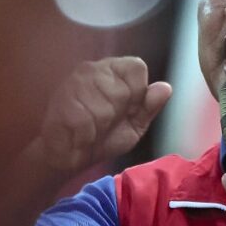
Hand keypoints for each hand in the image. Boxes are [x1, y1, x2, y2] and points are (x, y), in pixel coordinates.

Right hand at [34, 57, 170, 172]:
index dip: (136, 93)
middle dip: (116, 116)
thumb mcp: (133, 127)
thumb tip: (165, 88)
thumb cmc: (100, 138)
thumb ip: (148, 108)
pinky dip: (84, 136)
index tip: (126, 110)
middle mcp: (93, 69)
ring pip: (103, 109)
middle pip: (121, 91)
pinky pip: (84, 122)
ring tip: (89, 130)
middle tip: (102, 125)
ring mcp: (74, 82)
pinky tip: (77, 135)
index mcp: (113, 71)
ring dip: (98, 128)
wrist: (66, 157)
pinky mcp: (60, 100)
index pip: (136, 67)